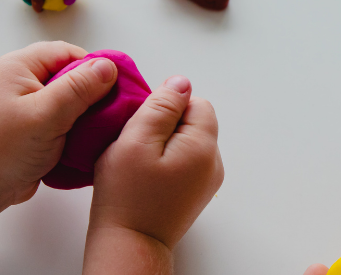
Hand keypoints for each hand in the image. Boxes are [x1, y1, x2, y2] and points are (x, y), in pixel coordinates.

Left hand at [0, 41, 117, 205]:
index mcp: (15, 67)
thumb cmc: (5, 150)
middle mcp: (15, 81)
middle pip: (64, 75)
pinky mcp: (22, 127)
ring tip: (97, 128)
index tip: (114, 88)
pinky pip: (54, 118)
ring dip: (81, 113)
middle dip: (89, 92)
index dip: (92, 67)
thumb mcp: (48, 115)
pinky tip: (81, 141)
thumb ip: (79, 88)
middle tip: (108, 111)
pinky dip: (69, 128)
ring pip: (61, 99)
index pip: (64, 53)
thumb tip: (108, 66)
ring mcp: (17, 105)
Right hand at [83, 75, 223, 273]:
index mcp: (203, 146)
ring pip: (187, 142)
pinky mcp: (194, 193)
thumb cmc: (127, 196)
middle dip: (165, 124)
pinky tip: (146, 175)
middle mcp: (213, 163)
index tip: (142, 124)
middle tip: (137, 143)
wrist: (130, 243)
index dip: (166, 105)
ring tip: (139, 161)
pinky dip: (165, 161)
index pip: (195, 102)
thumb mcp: (137, 140)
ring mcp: (206, 181)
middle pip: (194, 122)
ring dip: (163, 143)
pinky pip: (184, 162)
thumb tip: (180, 83)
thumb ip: (161, 107)